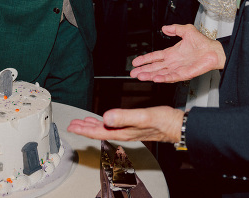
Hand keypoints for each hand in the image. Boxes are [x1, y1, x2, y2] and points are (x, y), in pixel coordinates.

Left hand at [67, 106, 183, 142]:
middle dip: (84, 128)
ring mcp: (127, 130)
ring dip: (92, 126)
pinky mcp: (132, 126)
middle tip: (72, 125)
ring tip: (82, 123)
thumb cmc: (163, 121)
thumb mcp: (142, 117)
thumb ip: (124, 117)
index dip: (84, 129)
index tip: (72, 126)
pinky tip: (104, 119)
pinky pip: (113, 125)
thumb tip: (106, 117)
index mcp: (123, 131)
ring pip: (105, 129)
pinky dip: (104, 122)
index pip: (99, 132)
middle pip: (99, 132)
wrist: (176, 124)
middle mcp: (123, 132)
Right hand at [130, 24, 225, 81]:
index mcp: (171, 53)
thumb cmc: (203, 42)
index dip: (145, 59)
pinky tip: (155, 79)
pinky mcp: (184, 74)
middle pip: (154, 67)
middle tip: (133, 73)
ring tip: (140, 77)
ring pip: (160, 73)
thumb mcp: (186, 30)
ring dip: (150, 75)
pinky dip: (163, 78)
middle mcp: (173, 62)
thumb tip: (164, 28)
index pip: (155, 57)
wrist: (214, 50)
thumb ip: (175, 29)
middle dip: (143, 70)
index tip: (135, 62)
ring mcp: (177, 69)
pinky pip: (171, 77)